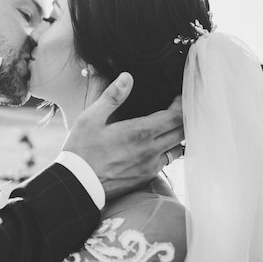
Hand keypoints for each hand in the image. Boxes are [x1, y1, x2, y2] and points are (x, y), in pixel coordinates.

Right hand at [62, 73, 183, 200]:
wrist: (78, 184)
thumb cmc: (82, 149)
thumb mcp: (91, 118)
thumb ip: (112, 97)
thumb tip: (126, 77)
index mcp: (140, 132)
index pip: (176, 116)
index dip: (182, 104)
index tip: (178, 97)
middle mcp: (150, 150)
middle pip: (182, 132)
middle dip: (184, 118)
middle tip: (176, 109)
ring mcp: (150, 166)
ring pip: (177, 149)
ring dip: (177, 136)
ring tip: (168, 127)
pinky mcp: (145, 177)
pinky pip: (165, 162)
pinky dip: (166, 151)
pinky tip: (155, 146)